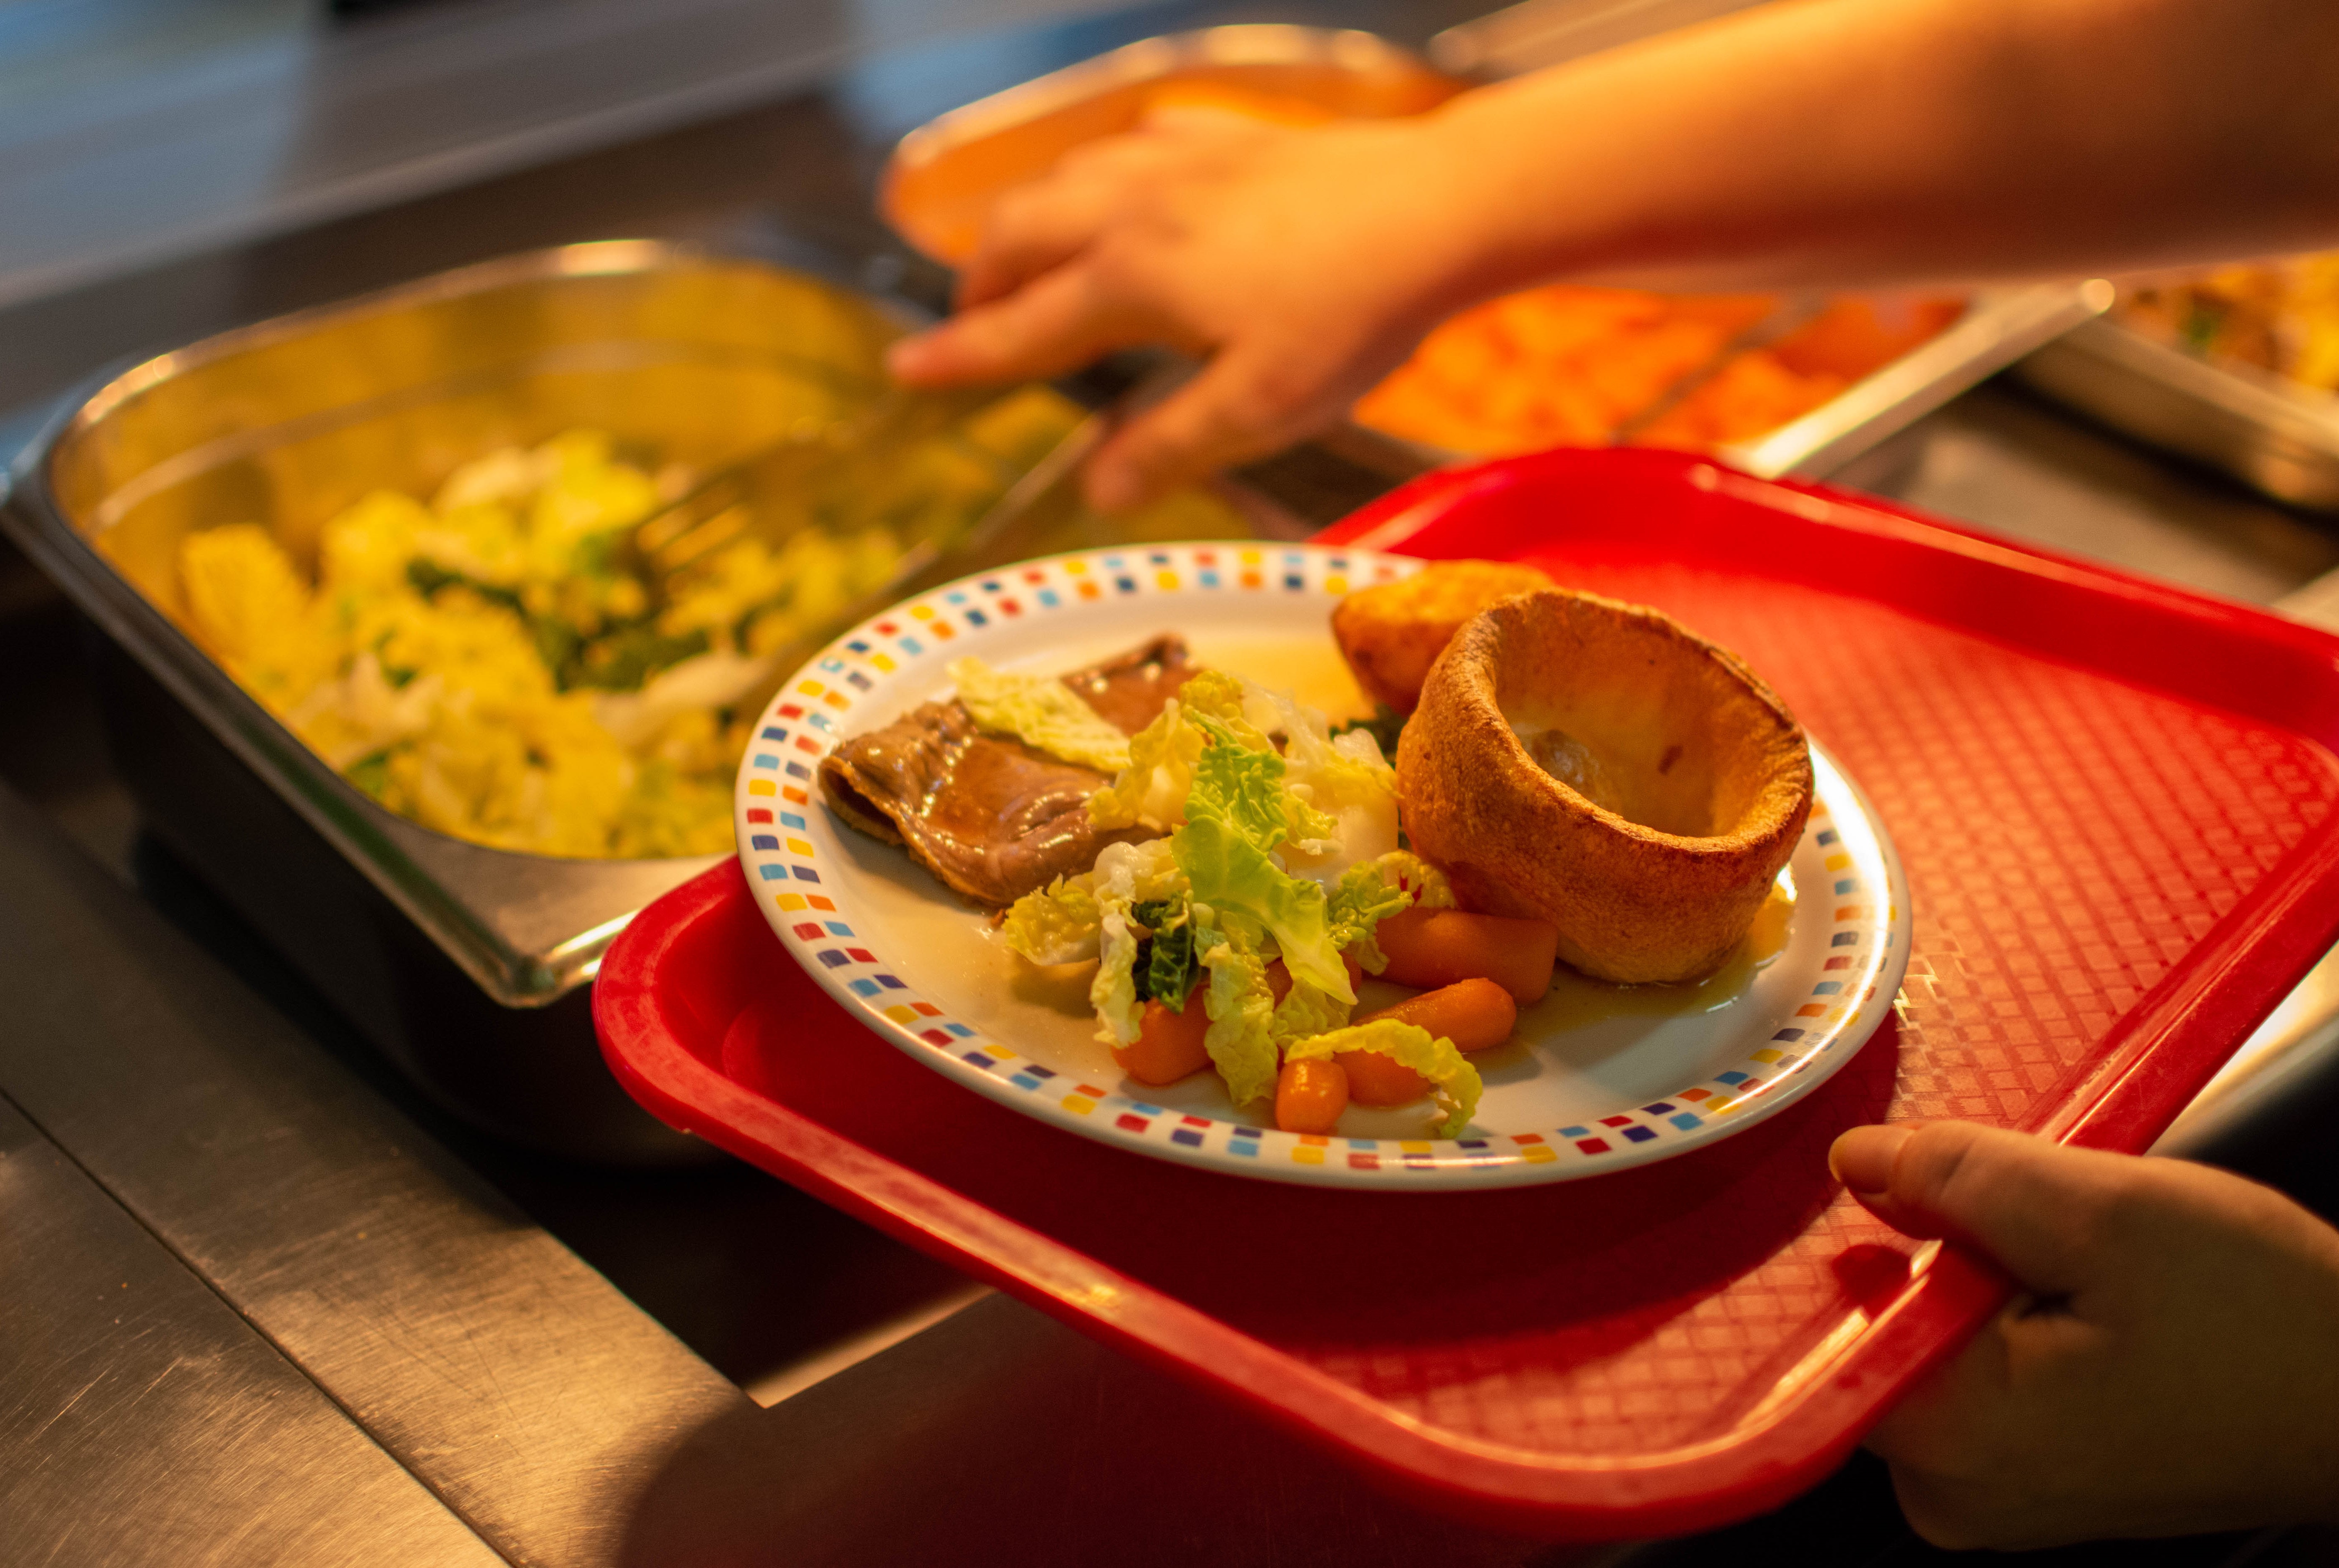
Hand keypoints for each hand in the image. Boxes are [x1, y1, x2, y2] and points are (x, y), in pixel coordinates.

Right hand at [887, 112, 1491, 510]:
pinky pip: (1135, 143)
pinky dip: (1102, 172)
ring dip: (1027, 221)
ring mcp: (1179, 163)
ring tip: (1020, 255)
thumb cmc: (1351, 316)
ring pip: (1066, 180)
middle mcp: (1134, 209)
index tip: (904, 372)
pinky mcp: (1227, 139)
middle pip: (1020, 237)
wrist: (1436, 208)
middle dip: (979, 282)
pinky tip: (1119, 185)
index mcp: (1130, 280)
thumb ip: (1168, 447)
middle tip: (966, 322)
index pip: (1020, 329)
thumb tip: (1096, 491)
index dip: (958, 356)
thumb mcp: (1258, 408)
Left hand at [1832, 1121, 2338, 1547]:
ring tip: (2081, 1267)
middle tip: (2040, 1232)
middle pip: (1878, 1333)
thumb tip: (1857, 1163)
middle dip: (1937, 1259)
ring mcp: (2001, 1493)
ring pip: (1934, 1345)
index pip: (1819, 1334)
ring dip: (1983, 1282)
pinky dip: (2015, 1318)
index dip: (1858, 1249)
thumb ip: (1959, 1180)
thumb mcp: (2107, 1212)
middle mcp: (1957, 1493)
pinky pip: (1982, 1374)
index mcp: (1954, 1443)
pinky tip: (2089, 1298)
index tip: (1919, 1208)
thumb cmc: (2268, 1321)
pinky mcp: (2041, 1473)